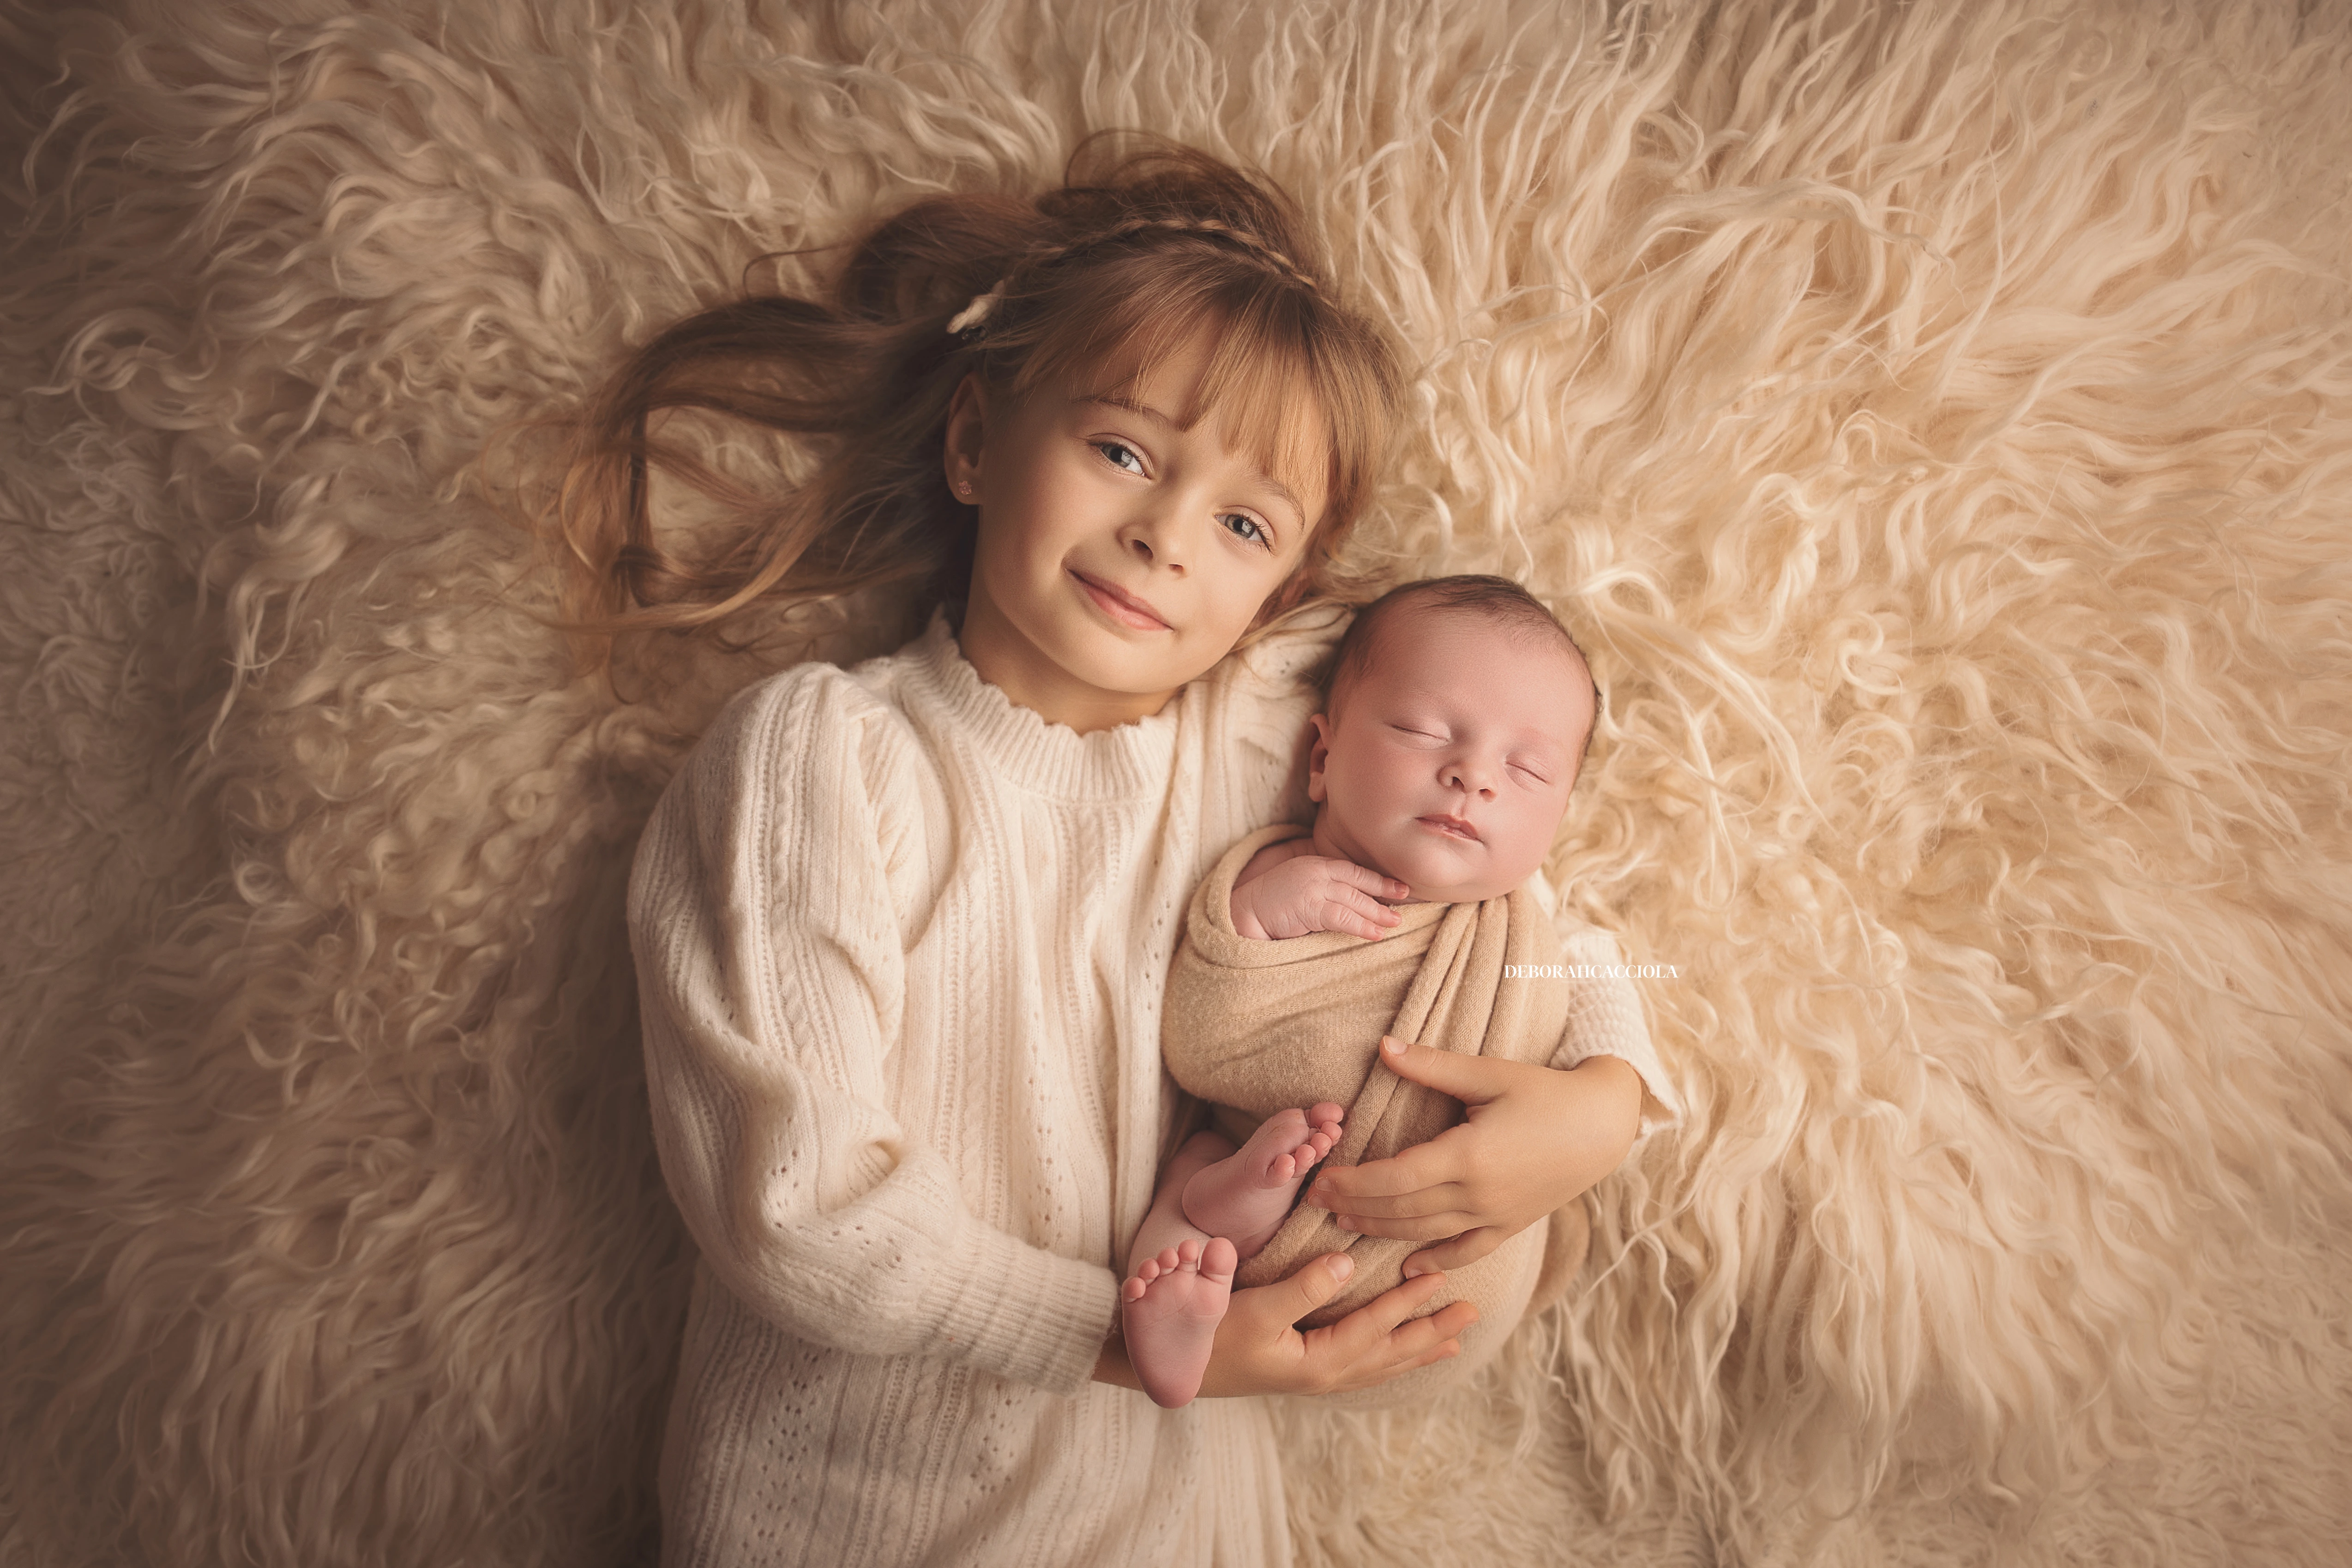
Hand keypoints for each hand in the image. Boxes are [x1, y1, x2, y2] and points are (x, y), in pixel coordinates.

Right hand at [1198, 1253, 1478, 1396]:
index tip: (1439, 1278)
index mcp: (1318, 1362)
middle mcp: (1325, 1375)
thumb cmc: (1211, 1338)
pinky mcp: (1304, 1373)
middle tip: (1471, 1314)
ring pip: (1380, 1364)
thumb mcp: (1256, 1310)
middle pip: (1390, 1354)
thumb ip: (1303, 1287)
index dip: (1408, 1303)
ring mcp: (1315, 1378)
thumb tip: (1347, 1263)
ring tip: (1450, 1341)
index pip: (1375, 1329)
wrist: (1175, 1371)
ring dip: (1416, 1350)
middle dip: (1431, 1333)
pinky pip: (1362, 1368)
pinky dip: (1387, 1359)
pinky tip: (1394, 1355)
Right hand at [1229, 851, 1408, 941]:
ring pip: (1353, 900)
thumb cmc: (1269, 906)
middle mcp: (1315, 872)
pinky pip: (1342, 917)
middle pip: (1357, 882)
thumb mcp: (1298, 890)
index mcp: (1313, 864)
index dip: (1376, 878)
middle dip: (1383, 892)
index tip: (1397, 887)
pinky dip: (1361, 926)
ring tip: (1395, 923)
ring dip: (1376, 913)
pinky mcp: (1308, 907)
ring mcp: (1311, 888)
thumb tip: (1349, 906)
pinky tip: (1376, 934)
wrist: (1242, 913)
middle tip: (1404, 901)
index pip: (1351, 870)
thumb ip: (1321, 891)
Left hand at [1306, 1038, 1640, 1275]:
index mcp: (1468, 1157)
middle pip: (1402, 1209)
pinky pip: (1466, 1251)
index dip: (1352, 1183)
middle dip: (1354, 1206)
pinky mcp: (1511, 1226)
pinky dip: (1435, 1261)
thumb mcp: (1489, 1073)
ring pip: (1426, 1232)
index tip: (1319, 1179)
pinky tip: (1409, 1266)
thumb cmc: (1546, 1092)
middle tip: (1315, 1201)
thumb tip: (1383, 1047)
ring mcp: (1496, 1216)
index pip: (1394, 1179)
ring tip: (1345, 1223)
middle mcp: (1479, 1196)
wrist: (1605, 1124)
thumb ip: (1432, 1066)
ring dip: (1382, 1230)